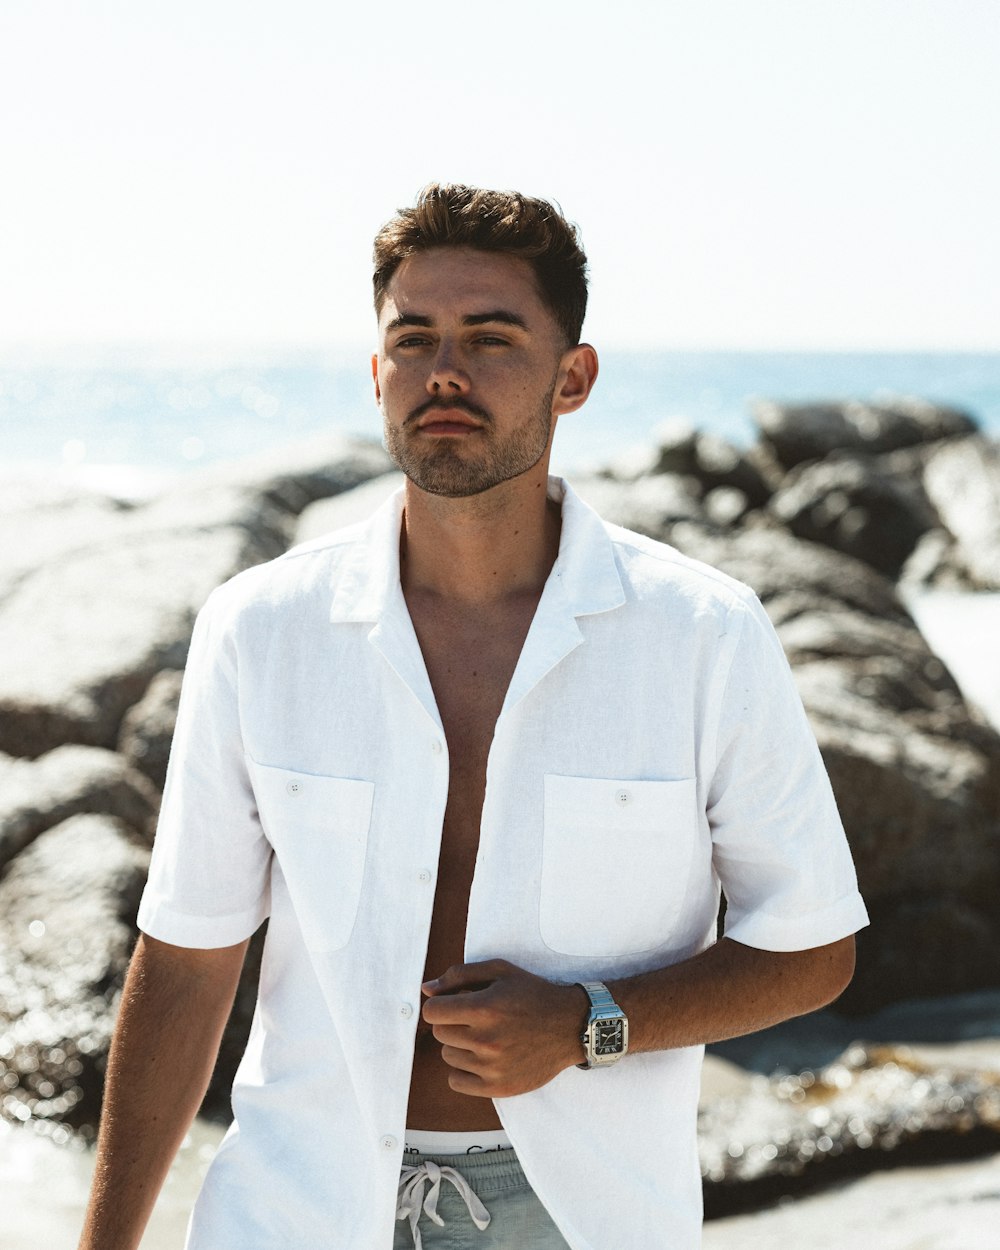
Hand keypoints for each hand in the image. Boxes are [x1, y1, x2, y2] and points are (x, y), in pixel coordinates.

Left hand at [421, 959, 586, 1098]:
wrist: (570, 1026)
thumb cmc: (532, 994)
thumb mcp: (500, 971)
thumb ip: (459, 976)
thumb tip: (425, 990)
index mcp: (484, 1008)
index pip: (432, 1012)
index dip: (440, 1005)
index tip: (453, 1005)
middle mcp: (486, 1040)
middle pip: (440, 1033)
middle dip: (452, 1023)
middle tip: (476, 1019)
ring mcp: (492, 1067)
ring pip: (448, 1056)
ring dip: (460, 1045)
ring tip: (486, 1037)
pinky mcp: (498, 1087)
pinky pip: (456, 1082)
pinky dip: (464, 1070)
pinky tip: (483, 1058)